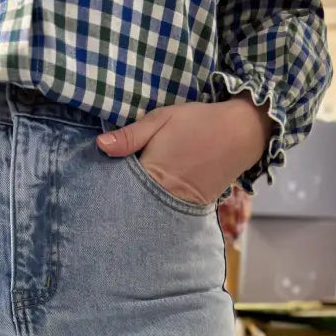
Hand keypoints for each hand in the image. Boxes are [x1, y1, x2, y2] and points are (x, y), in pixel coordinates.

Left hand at [96, 92, 274, 205]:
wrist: (241, 134)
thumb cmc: (198, 122)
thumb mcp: (161, 119)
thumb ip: (130, 136)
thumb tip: (99, 145)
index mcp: (153, 173)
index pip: (119, 188)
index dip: (106, 188)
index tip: (93, 186)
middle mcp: (165, 195)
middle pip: (133, 206)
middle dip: (120, 203)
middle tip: (102, 202)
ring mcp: (180, 206)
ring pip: (150, 213)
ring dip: (137, 209)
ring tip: (121, 208)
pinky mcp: (193, 210)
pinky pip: (167, 215)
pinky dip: (156, 211)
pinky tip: (148, 206)